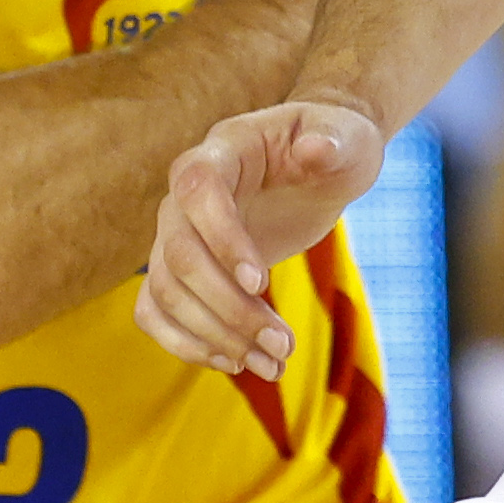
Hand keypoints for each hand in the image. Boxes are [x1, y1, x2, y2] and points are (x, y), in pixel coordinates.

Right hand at [138, 96, 387, 378]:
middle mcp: (184, 193)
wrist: (320, 165)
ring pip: (165, 292)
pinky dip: (187, 343)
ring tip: (273, 364)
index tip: (261, 283)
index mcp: (221, 150)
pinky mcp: (183, 267)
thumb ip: (333, 141)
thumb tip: (316, 149)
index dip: (221, 239)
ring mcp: (177, 232)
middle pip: (178, 256)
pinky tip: (236, 363)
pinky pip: (156, 310)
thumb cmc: (336, 143)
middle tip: (282, 343)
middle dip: (228, 308)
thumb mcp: (347, 138)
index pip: (199, 191)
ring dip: (214, 337)